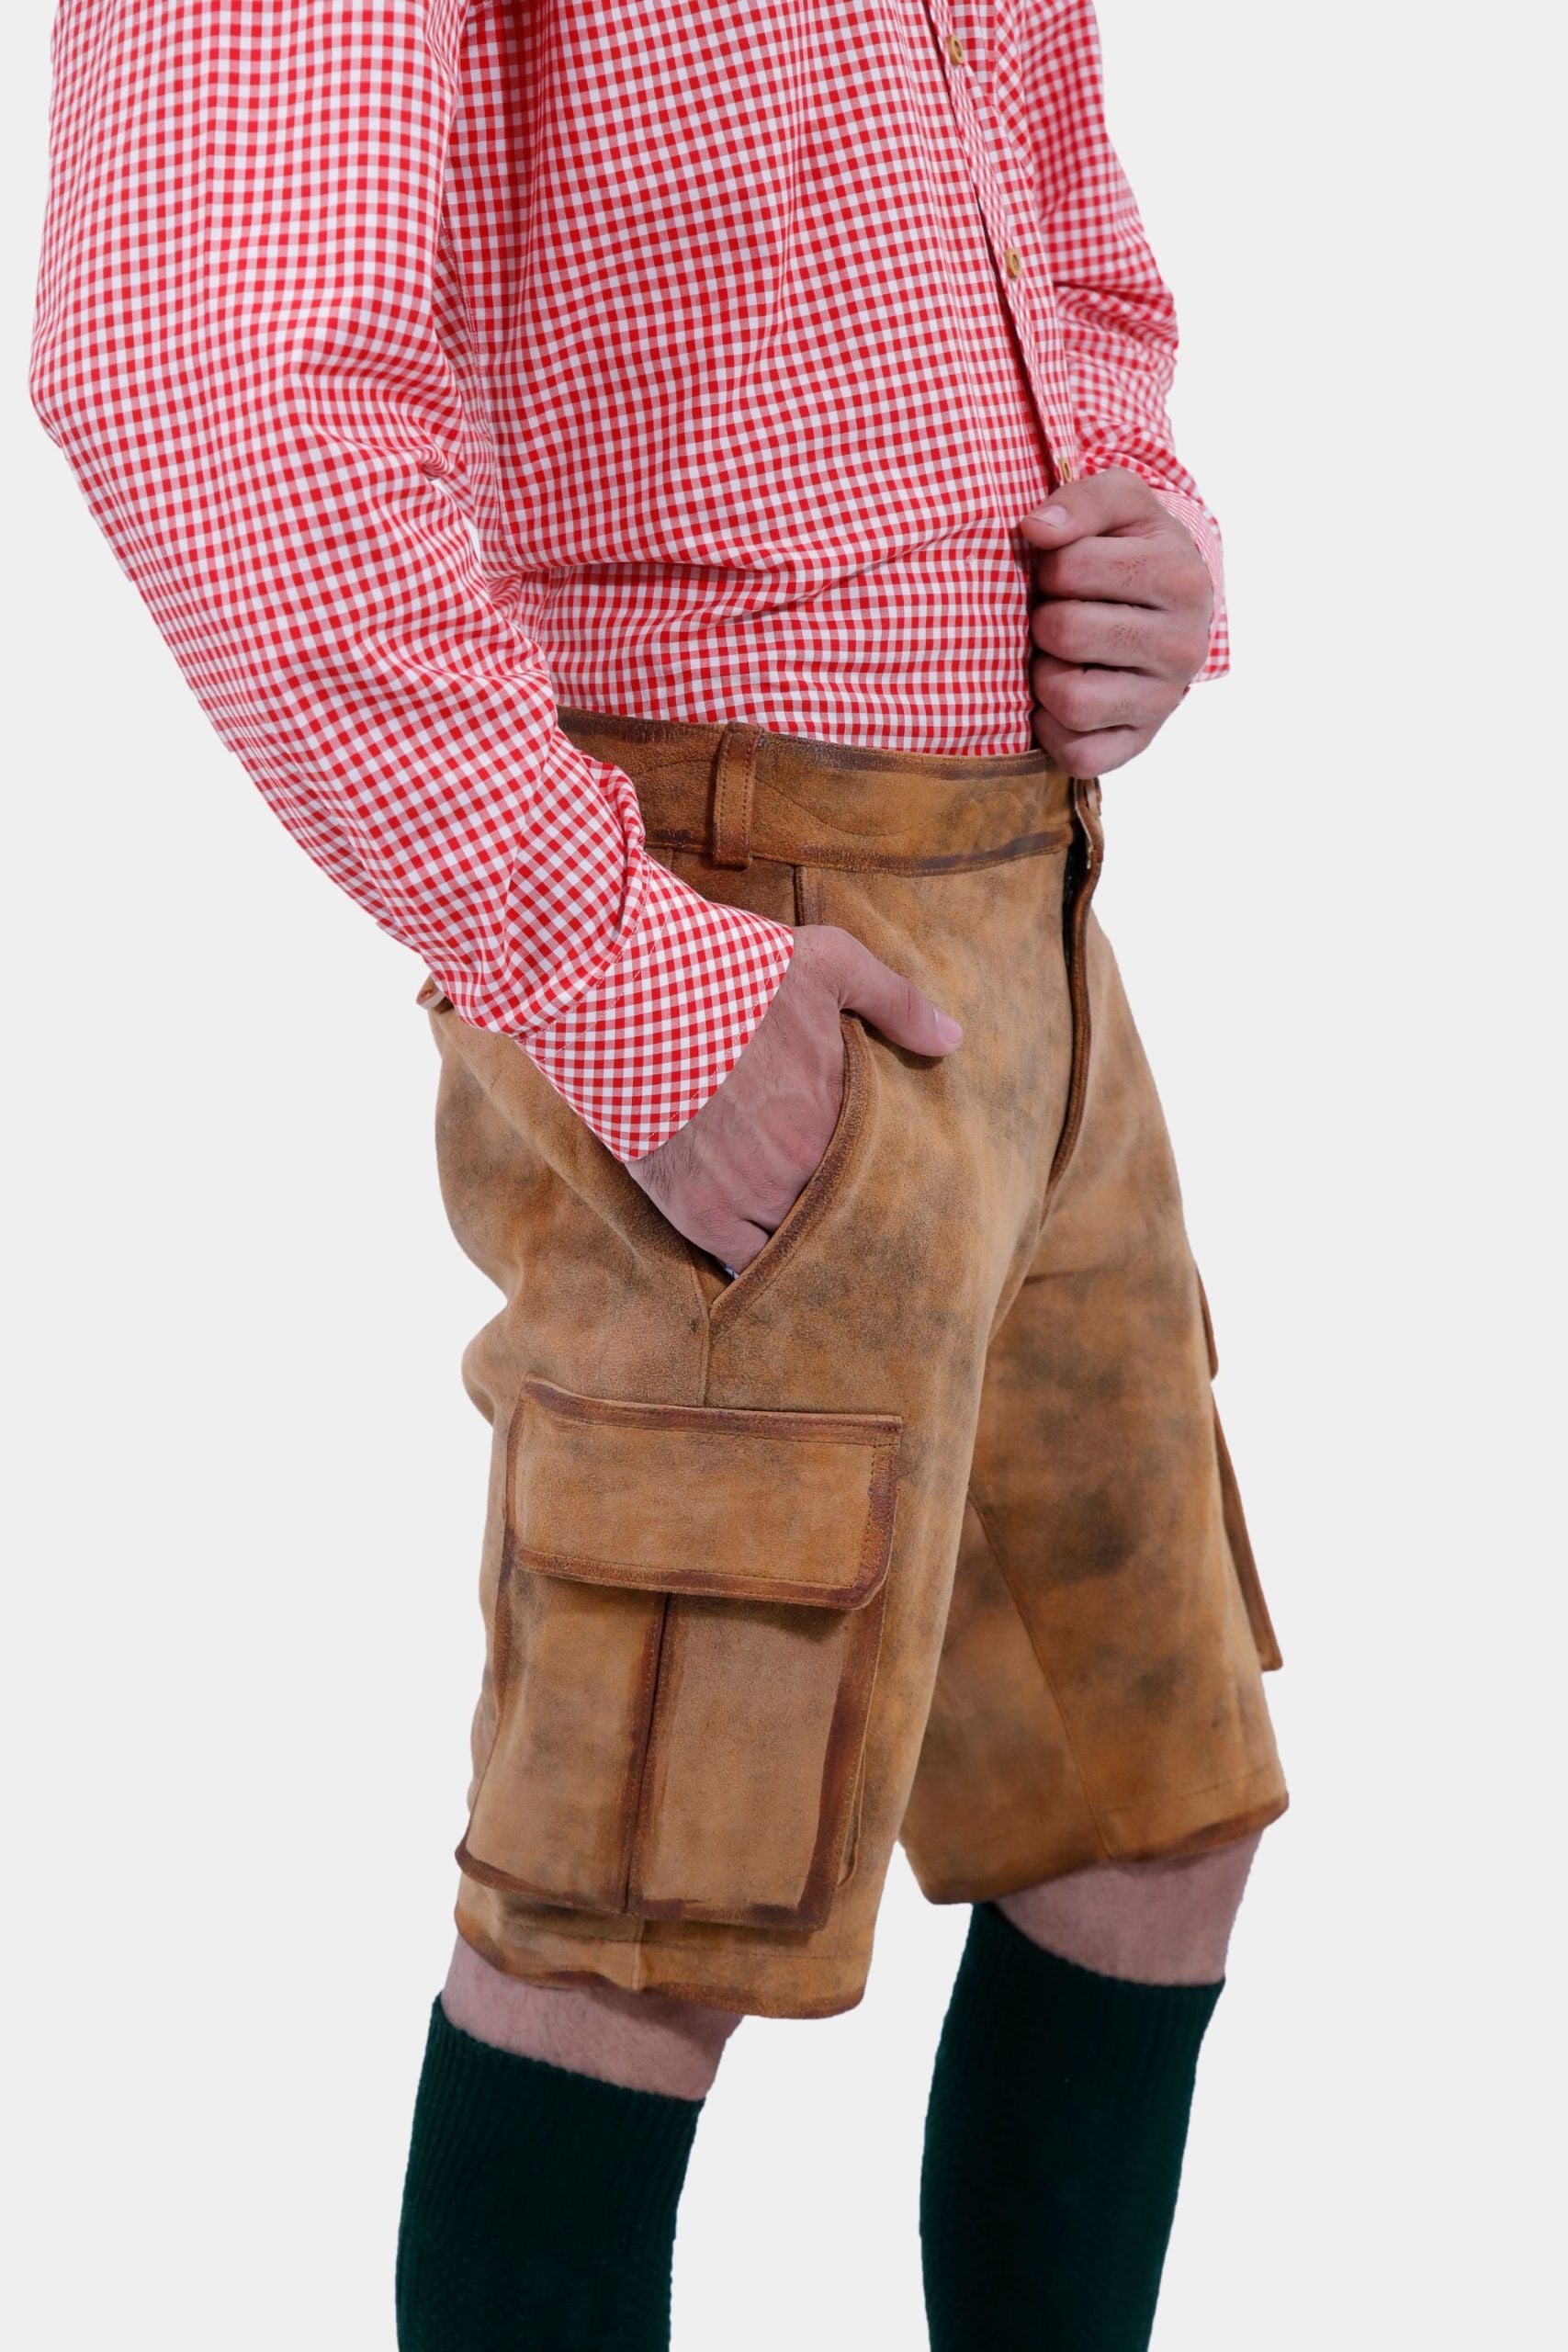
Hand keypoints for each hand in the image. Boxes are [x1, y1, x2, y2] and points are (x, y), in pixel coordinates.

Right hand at [627, 926, 961, 1273]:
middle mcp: (803, 1162)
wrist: (626, 990)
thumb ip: (895, 1002)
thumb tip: (953, 1039)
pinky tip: (770, 1268)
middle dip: (855, 1214)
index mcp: (842, 1108)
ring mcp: (751, 1193)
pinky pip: (742, 1263)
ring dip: (809, 1244)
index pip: (886, 1164)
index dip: (887, 1172)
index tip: (891, 1176)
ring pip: (799, 1242)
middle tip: (868, 1226)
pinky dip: (758, 1266)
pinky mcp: (698, 1211)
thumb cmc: (725, 970)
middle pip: (847, 1210)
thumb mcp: (825, 960)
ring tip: (822, 1251)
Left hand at [1021, 468, 1213, 774]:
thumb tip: (1034, 529)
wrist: (1164, 609)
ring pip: (1070, 700)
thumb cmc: (1130, 549)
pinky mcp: (1139, 744)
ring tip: (1061, 655)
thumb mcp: (1119, 504)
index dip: (1051, 566)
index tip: (1068, 571)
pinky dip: (1053, 728)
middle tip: (1061, 613)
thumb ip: (1081, 501)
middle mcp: (1185, 645)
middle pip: (1066, 632)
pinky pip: (1076, 753)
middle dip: (1045, 619)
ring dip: (1044, 675)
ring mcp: (1165, 702)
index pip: (1069, 567)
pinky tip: (1062, 698)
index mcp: (1181, 578)